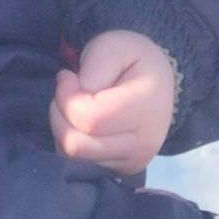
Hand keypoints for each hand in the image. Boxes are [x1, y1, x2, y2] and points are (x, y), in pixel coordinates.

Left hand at [50, 29, 176, 172]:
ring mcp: (132, 163)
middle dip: (60, 114)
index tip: (67, 77)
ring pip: (73, 158)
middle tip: (68, 92)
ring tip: (76, 106)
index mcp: (146, 109)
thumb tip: (75, 97)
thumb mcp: (114, 46)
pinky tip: (80, 124)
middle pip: (76, 144)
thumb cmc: (132, 60)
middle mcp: (142, 145)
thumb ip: (94, 68)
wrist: (158, 85)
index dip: (66, 97)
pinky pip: (78, 165)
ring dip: (63, 128)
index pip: (90, 120)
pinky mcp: (120, 172)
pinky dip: (71, 142)